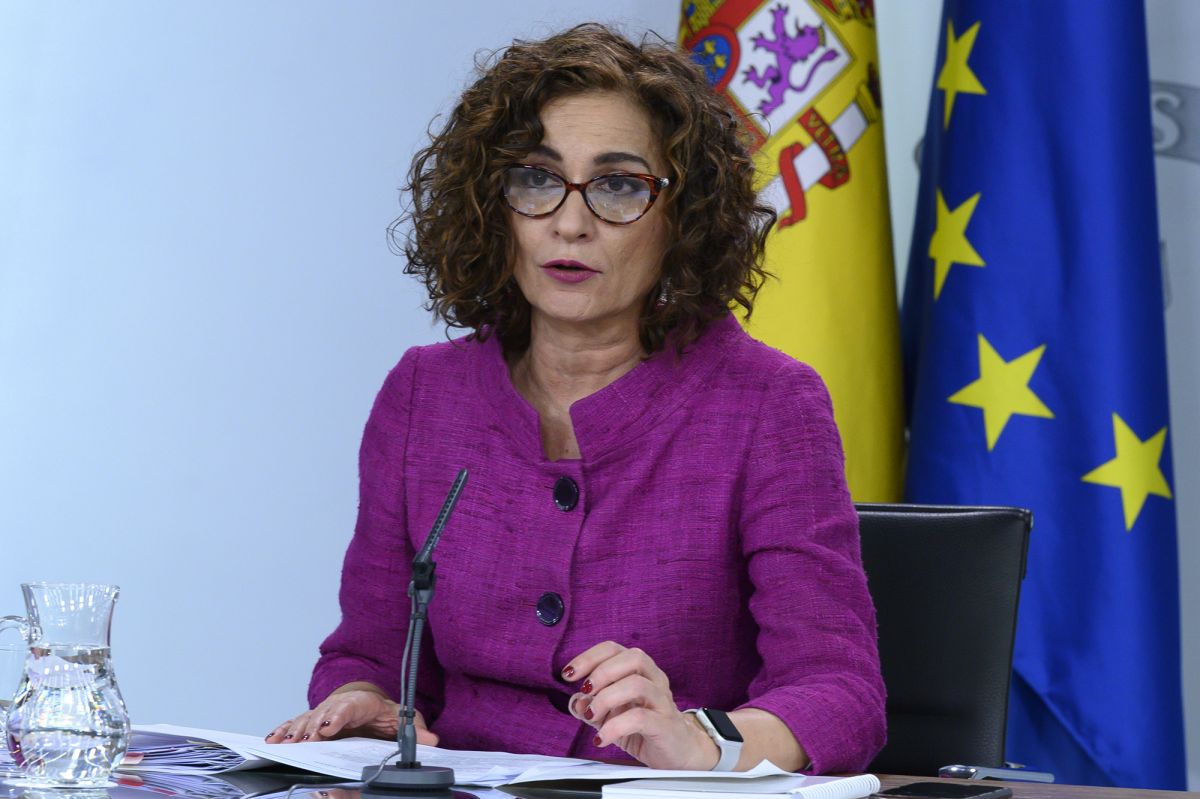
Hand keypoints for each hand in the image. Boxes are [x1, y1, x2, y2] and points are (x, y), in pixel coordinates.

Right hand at [265, 684, 438, 745]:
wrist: (370, 704)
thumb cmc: (385, 713)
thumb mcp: (403, 718)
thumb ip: (416, 729)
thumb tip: (432, 740)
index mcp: (362, 703)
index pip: (349, 706)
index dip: (338, 715)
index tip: (329, 726)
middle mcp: (339, 705)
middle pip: (322, 714)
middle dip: (311, 727)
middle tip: (301, 741)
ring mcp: (324, 713)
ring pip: (306, 720)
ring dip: (294, 731)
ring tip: (284, 743)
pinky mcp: (313, 722)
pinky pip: (296, 725)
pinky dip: (283, 731)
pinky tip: (272, 740)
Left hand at [563, 641, 718, 769]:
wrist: (679, 753)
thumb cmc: (645, 729)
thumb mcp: (611, 716)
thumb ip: (591, 707)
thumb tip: (575, 701)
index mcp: (640, 671)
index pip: (615, 649)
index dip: (589, 657)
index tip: (569, 674)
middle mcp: (654, 679)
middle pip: (632, 658)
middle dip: (601, 672)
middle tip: (585, 692)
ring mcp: (662, 701)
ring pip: (636, 684)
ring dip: (606, 698)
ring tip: (592, 716)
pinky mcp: (666, 725)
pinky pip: (640, 718)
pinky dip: (614, 727)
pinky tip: (601, 738)